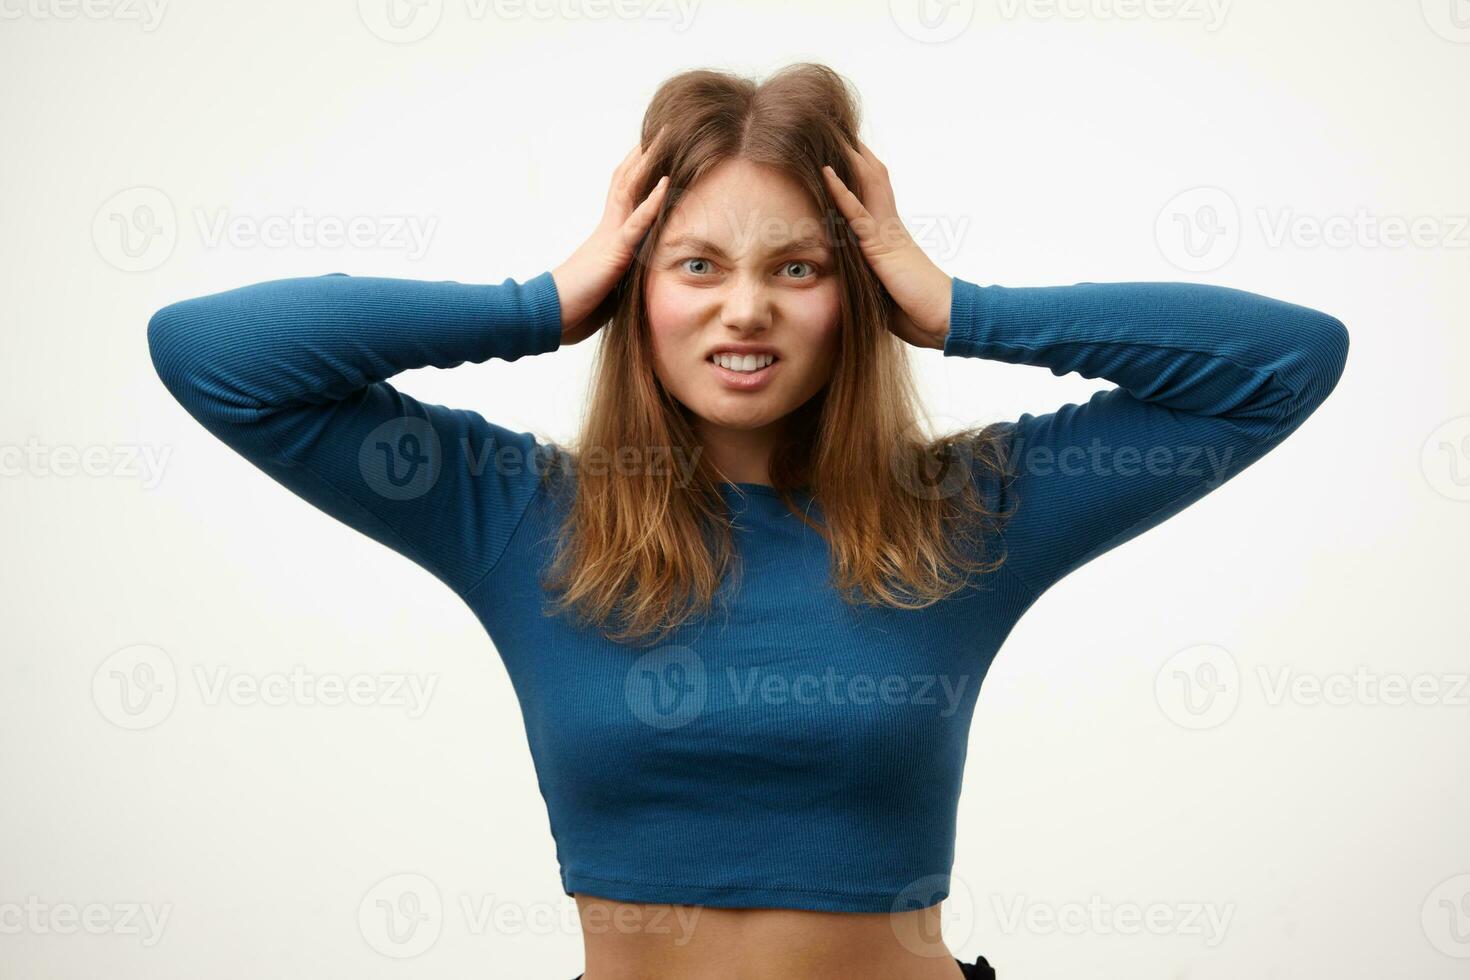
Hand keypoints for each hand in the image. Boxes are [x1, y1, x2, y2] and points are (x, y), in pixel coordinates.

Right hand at [552, 127, 670, 345]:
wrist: (549, 314)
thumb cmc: (576, 303)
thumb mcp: (608, 282)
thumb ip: (623, 269)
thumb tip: (637, 270)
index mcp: (609, 234)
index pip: (625, 192)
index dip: (638, 170)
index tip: (653, 149)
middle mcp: (609, 227)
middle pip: (627, 180)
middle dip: (644, 155)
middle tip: (661, 130)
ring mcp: (611, 237)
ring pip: (630, 190)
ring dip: (648, 164)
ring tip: (663, 139)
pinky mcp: (615, 253)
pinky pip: (636, 224)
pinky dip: (652, 203)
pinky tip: (666, 183)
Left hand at [821, 138, 951, 349]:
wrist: (943, 316)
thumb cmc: (917, 308)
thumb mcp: (885, 288)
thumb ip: (869, 275)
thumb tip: (851, 276)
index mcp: (888, 234)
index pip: (871, 191)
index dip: (857, 169)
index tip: (840, 148)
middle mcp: (888, 224)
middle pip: (870, 177)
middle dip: (852, 153)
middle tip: (834, 125)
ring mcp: (884, 232)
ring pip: (864, 183)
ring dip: (846, 158)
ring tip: (829, 131)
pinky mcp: (880, 246)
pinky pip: (856, 213)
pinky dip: (840, 192)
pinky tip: (825, 172)